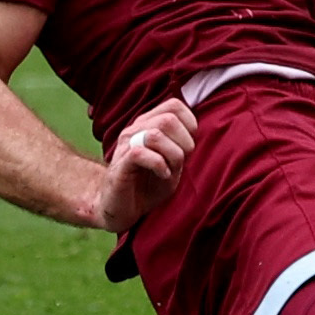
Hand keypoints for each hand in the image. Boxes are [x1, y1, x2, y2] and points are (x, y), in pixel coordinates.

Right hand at [97, 98, 196, 231]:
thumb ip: (183, 145)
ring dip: (173, 154)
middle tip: (181, 161)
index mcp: (148, 124)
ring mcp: (125, 146)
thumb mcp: (173, 162)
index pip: (174, 106)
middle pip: (168, 119)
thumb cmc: (149, 185)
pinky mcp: (119, 164)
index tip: (188, 146)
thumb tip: (195, 132)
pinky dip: (159, 165)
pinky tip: (163, 174)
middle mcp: (135, 130)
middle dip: (184, 142)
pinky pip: (140, 153)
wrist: (122, 209)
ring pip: (155, 135)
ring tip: (171, 170)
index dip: (190, 123)